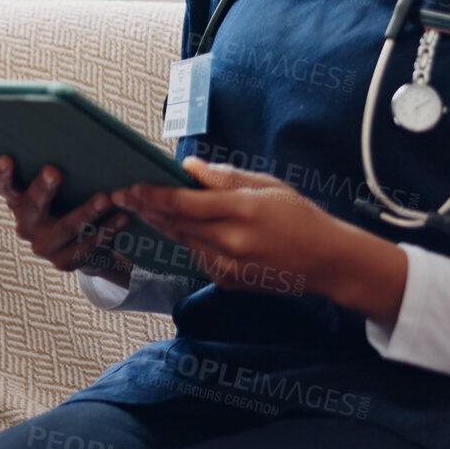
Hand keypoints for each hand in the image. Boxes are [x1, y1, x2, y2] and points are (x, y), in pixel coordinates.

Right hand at [0, 156, 133, 287]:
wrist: (85, 244)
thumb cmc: (72, 200)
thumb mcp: (60, 186)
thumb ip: (59, 166)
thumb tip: (73, 133)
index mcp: (18, 200)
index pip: (3, 186)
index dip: (2, 173)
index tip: (7, 158)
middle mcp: (26, 224)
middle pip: (32, 205)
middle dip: (44, 188)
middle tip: (55, 171)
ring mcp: (43, 246)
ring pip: (65, 228)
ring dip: (86, 212)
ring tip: (105, 198)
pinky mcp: (64, 262)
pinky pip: (87, 246)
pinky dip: (107, 230)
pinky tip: (122, 217)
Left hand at [109, 157, 406, 323]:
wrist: (327, 262)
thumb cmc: (300, 216)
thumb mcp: (267, 185)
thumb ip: (224, 177)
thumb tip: (188, 167)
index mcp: (242, 211)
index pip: (184, 203)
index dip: (153, 195)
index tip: (130, 186)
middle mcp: (231, 242)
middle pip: (176, 224)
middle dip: (147, 208)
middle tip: (122, 195)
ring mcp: (229, 267)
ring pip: (183, 241)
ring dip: (160, 224)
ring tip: (140, 207)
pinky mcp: (229, 281)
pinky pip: (197, 257)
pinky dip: (185, 241)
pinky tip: (175, 228)